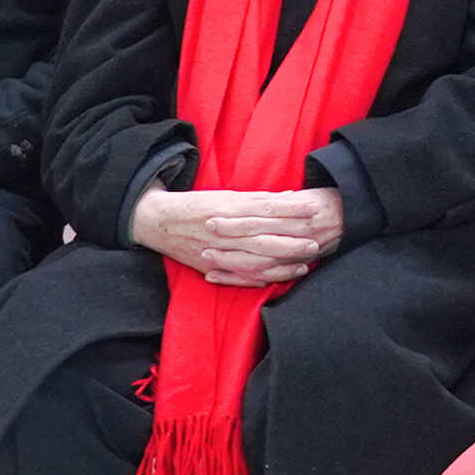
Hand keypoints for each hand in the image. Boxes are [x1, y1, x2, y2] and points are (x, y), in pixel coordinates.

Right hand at [131, 186, 334, 288]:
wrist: (159, 221)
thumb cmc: (197, 205)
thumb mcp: (227, 195)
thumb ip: (259, 198)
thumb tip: (291, 195)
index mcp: (229, 209)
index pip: (266, 210)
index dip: (290, 210)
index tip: (313, 209)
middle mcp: (225, 232)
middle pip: (263, 239)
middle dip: (291, 242)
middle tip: (315, 242)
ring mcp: (217, 251)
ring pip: (253, 261)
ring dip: (280, 265)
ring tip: (303, 265)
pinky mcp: (211, 266)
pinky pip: (238, 277)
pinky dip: (258, 279)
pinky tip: (277, 279)